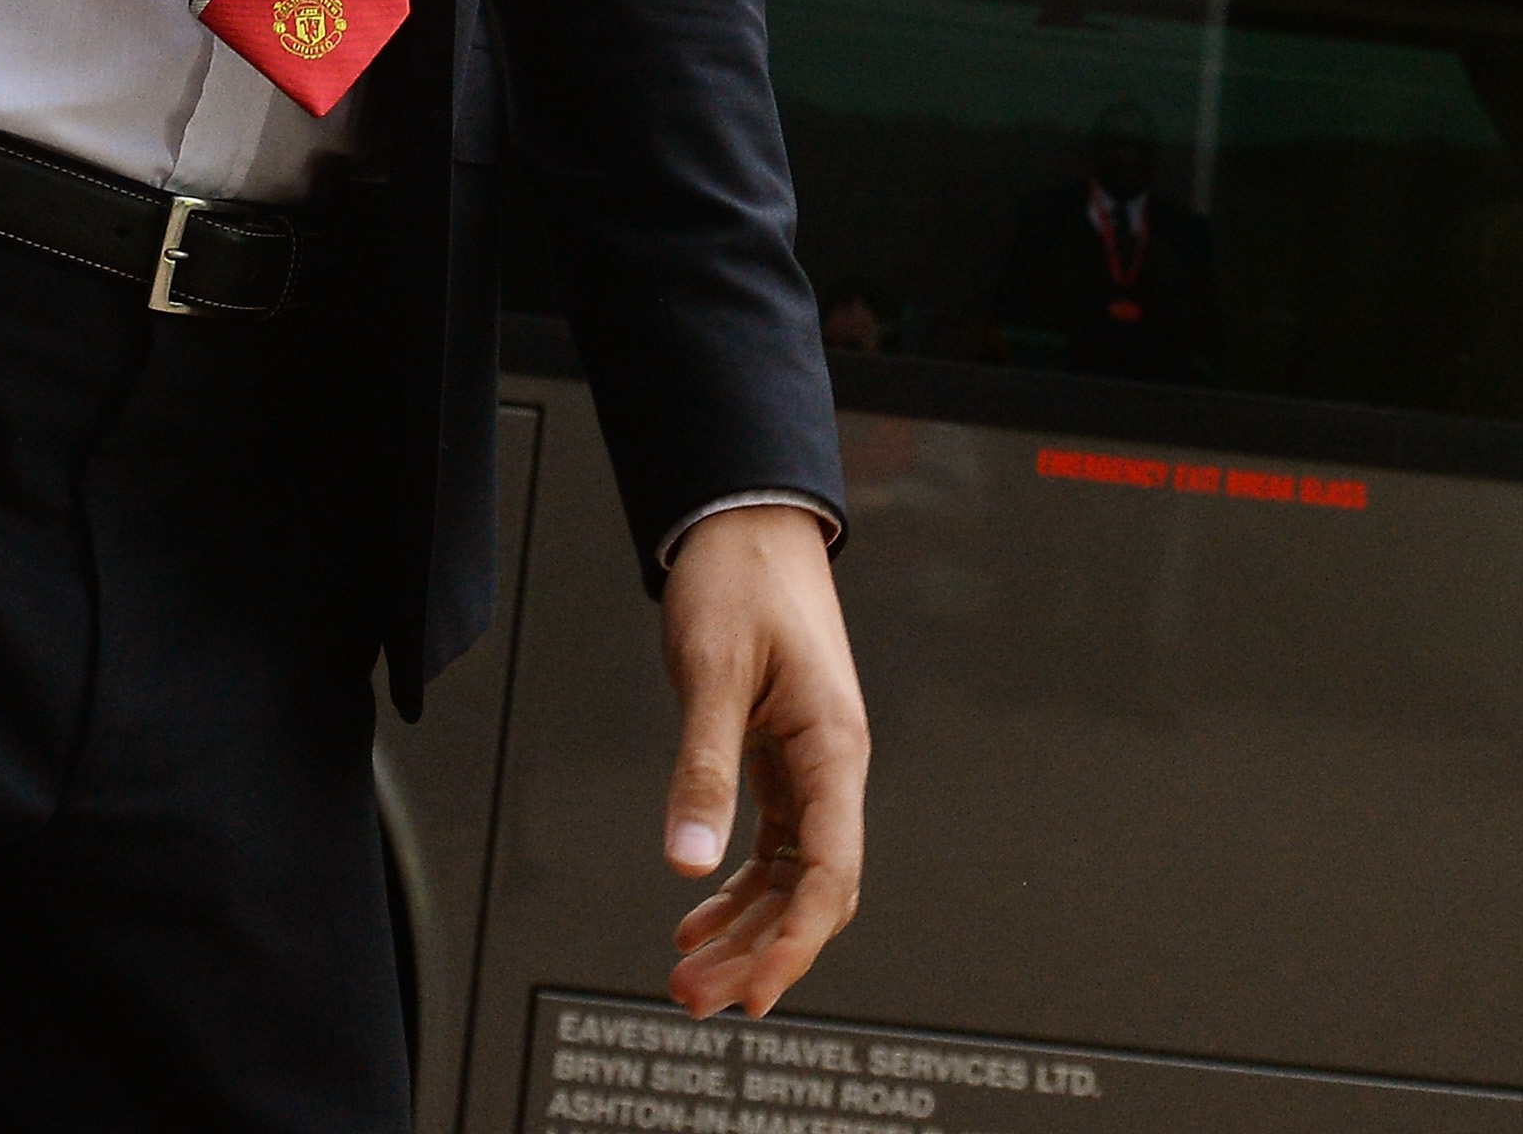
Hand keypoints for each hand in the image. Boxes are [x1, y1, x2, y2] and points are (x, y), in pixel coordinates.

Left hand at [655, 503, 865, 1019]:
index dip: (793, 945)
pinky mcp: (785, 760)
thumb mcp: (712, 672)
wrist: (750, 523)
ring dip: (746, 931)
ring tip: (689, 976)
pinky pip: (773, 847)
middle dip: (760, 953)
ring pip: (792, 878)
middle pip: (814, 893)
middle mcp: (834, 768)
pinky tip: (697, 916)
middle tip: (697, 999)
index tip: (752, 995)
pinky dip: (737, 889)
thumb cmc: (741, 581)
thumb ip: (703, 769)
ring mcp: (812, 768)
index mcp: (834, 749)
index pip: (830, 876)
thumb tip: (689, 863)